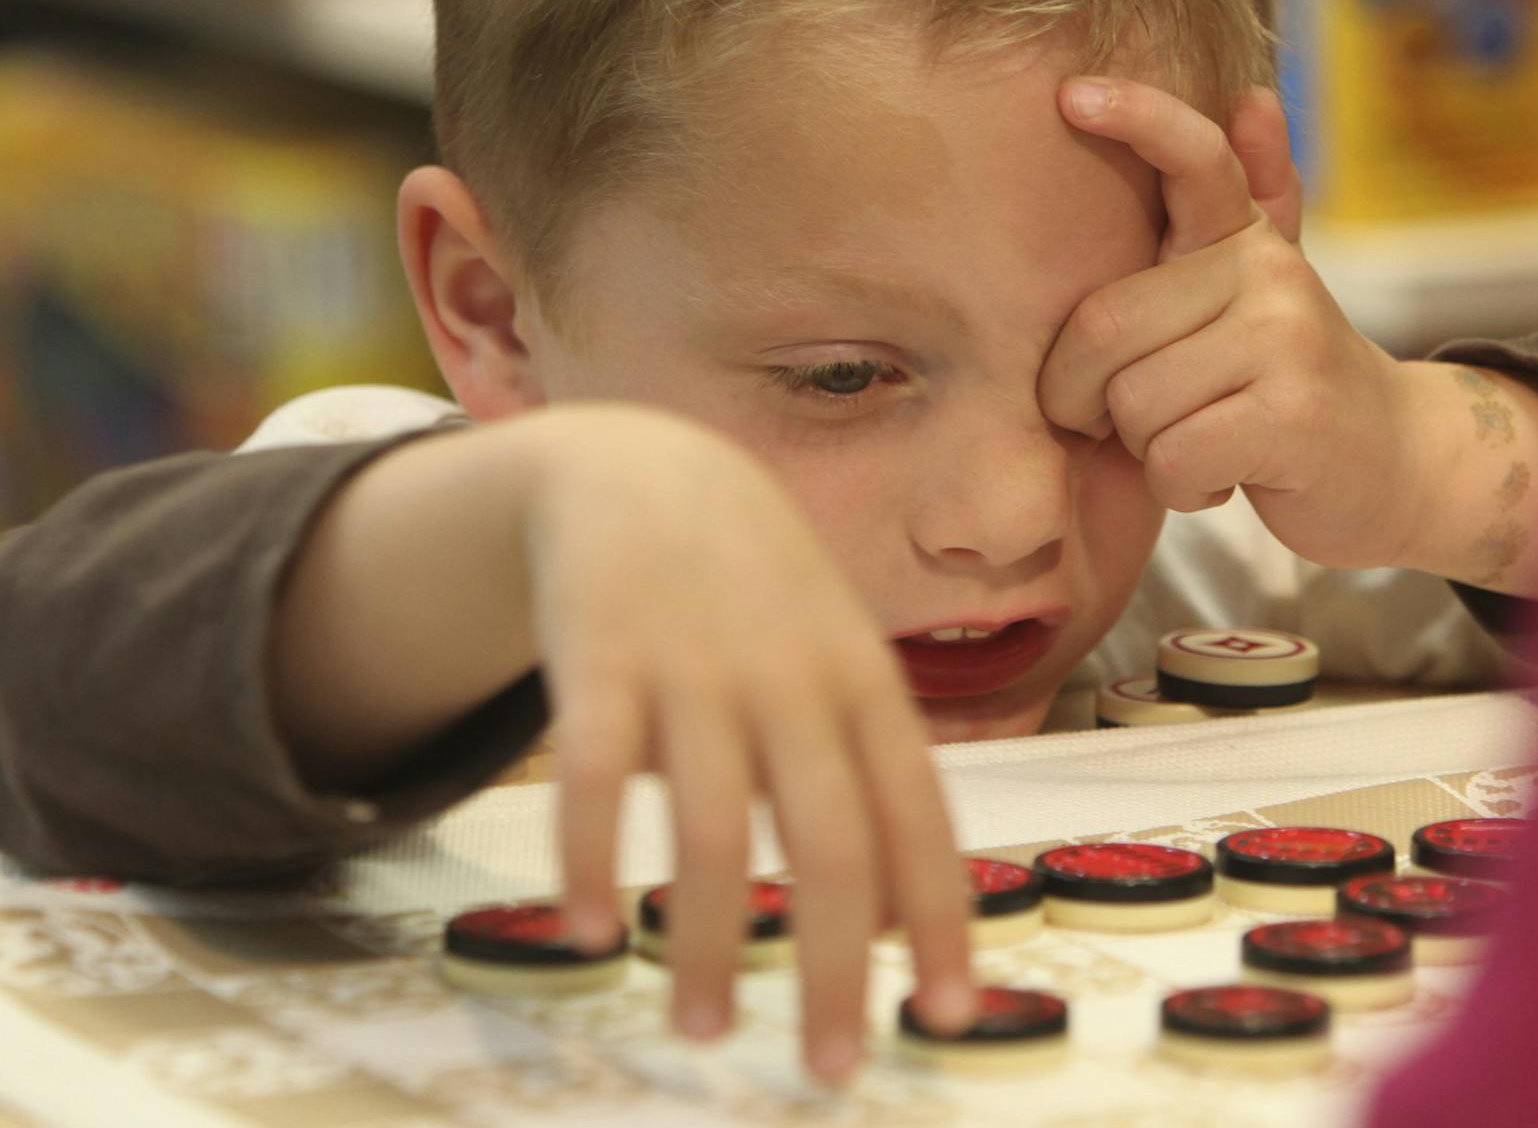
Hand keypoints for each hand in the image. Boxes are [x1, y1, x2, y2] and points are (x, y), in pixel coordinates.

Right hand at [522, 406, 974, 1082]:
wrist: (644, 470)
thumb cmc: (760, 593)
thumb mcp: (837, 655)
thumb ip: (872, 770)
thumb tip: (910, 917)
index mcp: (861, 681)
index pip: (919, 813)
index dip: (942, 915)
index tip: (951, 1014)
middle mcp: (788, 676)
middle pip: (829, 840)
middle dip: (836, 965)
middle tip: (835, 1067)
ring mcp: (693, 665)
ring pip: (708, 827)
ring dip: (705, 941)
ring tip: (705, 1030)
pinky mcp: (599, 656)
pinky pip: (591, 775)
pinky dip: (588, 859)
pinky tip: (587, 933)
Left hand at [1038, 79, 1424, 570]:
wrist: (1397, 463)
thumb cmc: (1288, 384)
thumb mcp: (1260, 297)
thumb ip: (1253, 205)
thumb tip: (1254, 97)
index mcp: (1245, 238)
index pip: (1192, 157)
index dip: (1135, 117)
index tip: (1071, 96)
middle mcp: (1268, 272)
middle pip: (1101, 329)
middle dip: (1086, 398)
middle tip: (1135, 419)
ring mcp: (1285, 338)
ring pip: (1131, 401)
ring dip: (1145, 449)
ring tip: (1203, 440)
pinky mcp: (1291, 416)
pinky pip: (1170, 456)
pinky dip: (1180, 485)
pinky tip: (1222, 476)